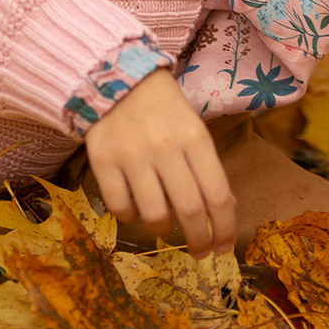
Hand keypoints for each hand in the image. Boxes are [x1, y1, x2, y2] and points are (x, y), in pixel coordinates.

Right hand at [84, 69, 235, 256]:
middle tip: (200, 251)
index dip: (224, 228)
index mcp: (195, 138)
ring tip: (166, 226)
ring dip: (164, 230)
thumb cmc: (164, 107)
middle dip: (199, 240)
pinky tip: (136, 207)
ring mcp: (132, 156)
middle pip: (190, 210)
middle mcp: (166, 148)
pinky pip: (120, 207)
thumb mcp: (194, 128)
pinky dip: (130, 216)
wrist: (118, 76)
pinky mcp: (103, 161)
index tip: (224, 247)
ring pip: (154, 215)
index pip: (217, 195)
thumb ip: (207, 167)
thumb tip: (225, 208)